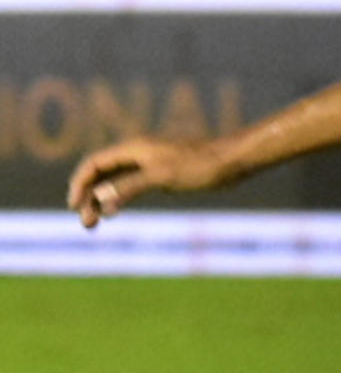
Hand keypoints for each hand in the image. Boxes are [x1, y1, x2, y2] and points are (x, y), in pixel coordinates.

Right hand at [68, 137, 236, 227]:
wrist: (233, 160)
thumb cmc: (200, 165)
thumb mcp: (162, 177)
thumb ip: (130, 187)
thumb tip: (102, 202)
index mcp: (134, 148)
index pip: (94, 164)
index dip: (80, 184)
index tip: (75, 207)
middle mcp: (138, 152)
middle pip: (102, 173)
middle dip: (89, 197)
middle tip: (87, 224)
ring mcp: (150, 162)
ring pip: (116, 180)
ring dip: (103, 199)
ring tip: (96, 222)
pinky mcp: (163, 172)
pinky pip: (131, 183)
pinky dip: (119, 197)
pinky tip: (116, 211)